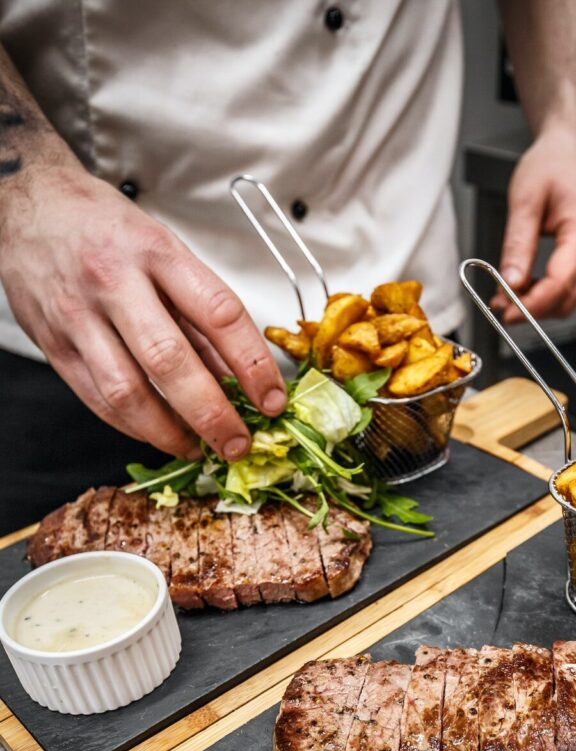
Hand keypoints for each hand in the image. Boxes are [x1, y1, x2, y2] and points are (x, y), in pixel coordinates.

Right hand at [0, 163, 285, 459]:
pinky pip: (98, 400)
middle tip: (238, 443)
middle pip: (170, 361)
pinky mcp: (54, 345)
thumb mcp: (163, 249)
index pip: (218, 313)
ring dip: (170, 432)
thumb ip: (198, 312)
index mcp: (155, 251)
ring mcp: (79, 316)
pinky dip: (134, 426)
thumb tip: (239, 375)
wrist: (29, 203)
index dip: (252, 365)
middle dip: (212, 414)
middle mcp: (115, 282)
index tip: (272, 399)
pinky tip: (159, 434)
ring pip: (128, 392)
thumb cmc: (104, 226)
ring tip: (198, 448)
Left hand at [494, 127, 575, 323]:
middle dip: (532, 310)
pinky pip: (571, 288)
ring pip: (570, 300)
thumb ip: (517, 245)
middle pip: (567, 299)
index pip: (560, 283)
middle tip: (500, 306)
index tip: (506, 313)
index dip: (531, 305)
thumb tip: (510, 282)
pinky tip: (524, 287)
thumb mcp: (525, 200)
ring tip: (507, 296)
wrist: (573, 148)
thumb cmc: (554, 163)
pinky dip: (546, 294)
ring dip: (538, 305)